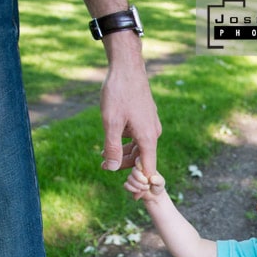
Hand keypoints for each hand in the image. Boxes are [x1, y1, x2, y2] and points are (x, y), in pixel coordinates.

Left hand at [99, 42, 161, 174]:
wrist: (127, 67)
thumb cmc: (118, 92)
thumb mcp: (110, 122)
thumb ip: (112, 147)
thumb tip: (111, 168)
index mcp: (148, 138)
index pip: (148, 169)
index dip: (138, 181)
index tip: (128, 190)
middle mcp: (153, 133)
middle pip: (142, 159)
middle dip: (123, 165)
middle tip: (103, 166)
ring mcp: (150, 125)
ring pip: (139, 148)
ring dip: (123, 153)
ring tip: (103, 154)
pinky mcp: (146, 118)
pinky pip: (138, 137)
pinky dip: (126, 142)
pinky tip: (111, 139)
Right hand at [123, 154, 165, 200]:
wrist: (154, 196)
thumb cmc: (158, 186)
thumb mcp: (161, 183)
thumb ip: (158, 180)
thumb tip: (151, 179)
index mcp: (144, 166)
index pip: (138, 160)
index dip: (139, 164)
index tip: (143, 170)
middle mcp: (137, 170)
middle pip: (134, 171)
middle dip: (140, 179)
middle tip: (148, 185)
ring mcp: (132, 178)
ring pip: (129, 178)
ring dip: (138, 185)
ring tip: (146, 188)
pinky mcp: (129, 185)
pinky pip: (126, 185)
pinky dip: (132, 189)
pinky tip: (139, 191)